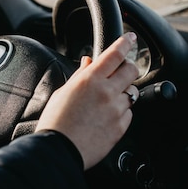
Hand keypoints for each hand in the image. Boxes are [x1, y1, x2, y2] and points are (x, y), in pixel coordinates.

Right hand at [35, 32, 139, 168]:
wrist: (59, 150)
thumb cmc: (56, 122)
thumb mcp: (63, 92)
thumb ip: (80, 75)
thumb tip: (89, 61)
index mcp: (90, 80)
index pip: (115, 54)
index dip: (125, 43)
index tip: (131, 38)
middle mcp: (107, 92)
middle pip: (131, 70)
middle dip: (127, 68)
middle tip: (119, 72)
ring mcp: (116, 110)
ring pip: (131, 93)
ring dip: (122, 93)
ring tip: (106, 102)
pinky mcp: (121, 127)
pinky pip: (128, 113)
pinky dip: (121, 112)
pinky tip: (105, 117)